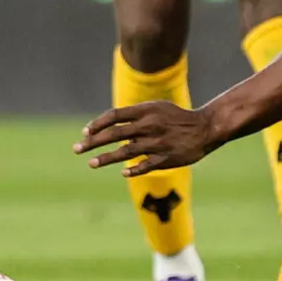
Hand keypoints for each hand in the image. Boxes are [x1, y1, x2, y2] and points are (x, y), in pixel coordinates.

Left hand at [75, 99, 220, 175]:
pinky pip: (145, 166)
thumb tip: (112, 127)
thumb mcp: (156, 108)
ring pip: (126, 152)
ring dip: (106, 158)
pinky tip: (122, 172)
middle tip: (76, 149)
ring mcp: (157, 143)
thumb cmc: (176, 117)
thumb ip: (134, 116)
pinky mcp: (166, 158)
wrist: (204, 128)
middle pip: (114, 134)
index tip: (85, 133)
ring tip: (91, 163)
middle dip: (92, 142)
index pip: (114, 116)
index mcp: (145, 111)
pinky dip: (133, 170)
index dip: (97, 124)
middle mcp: (148, 126)